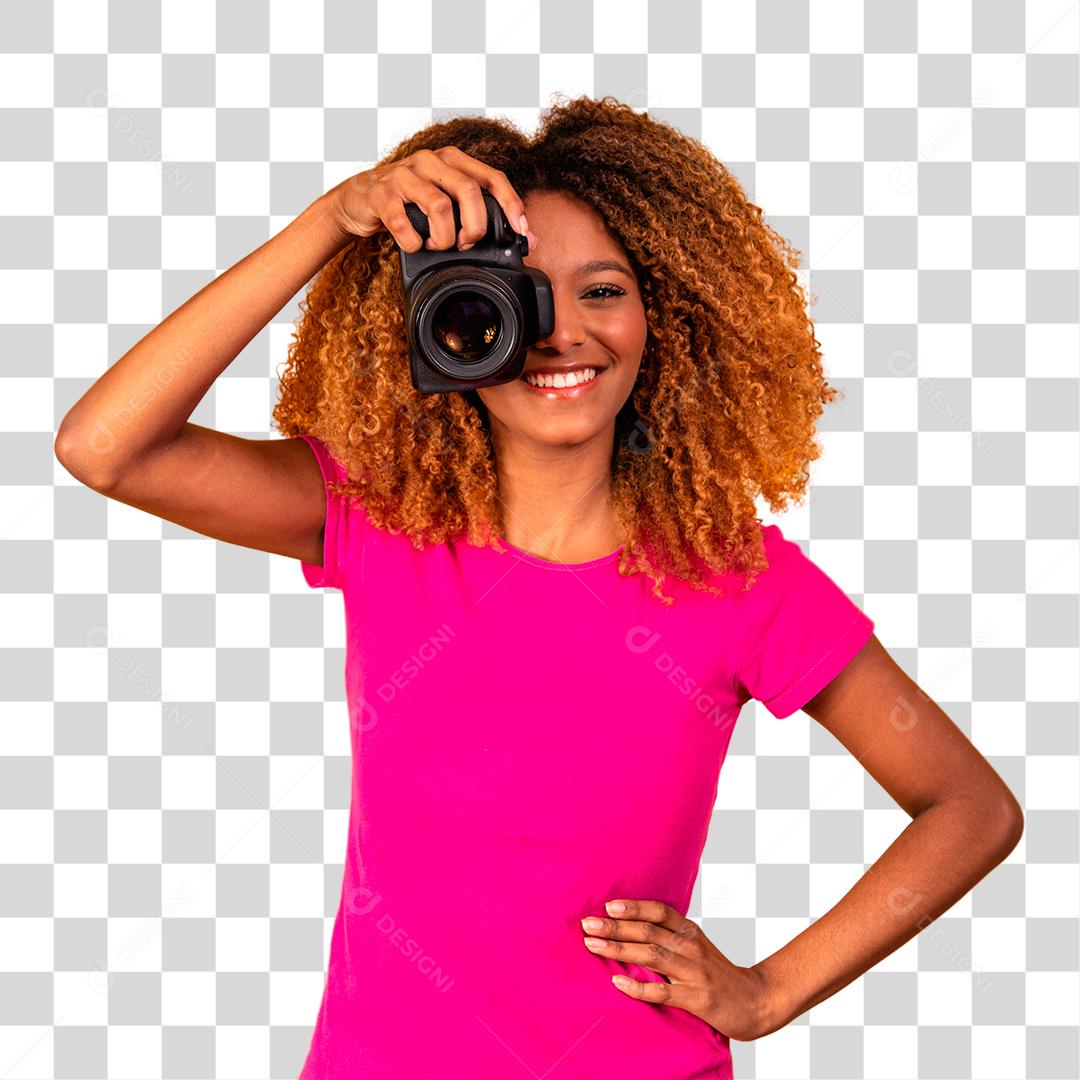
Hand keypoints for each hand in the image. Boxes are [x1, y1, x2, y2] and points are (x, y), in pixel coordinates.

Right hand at [322, 145, 536, 253]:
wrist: (359, 200)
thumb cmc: (410, 203)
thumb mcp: (447, 202)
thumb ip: (481, 213)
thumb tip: (528, 236)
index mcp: (452, 160)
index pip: (492, 176)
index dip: (511, 204)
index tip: (521, 231)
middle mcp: (430, 161)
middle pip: (469, 191)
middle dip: (475, 227)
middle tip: (467, 244)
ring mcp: (404, 174)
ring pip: (440, 207)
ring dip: (444, 238)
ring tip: (438, 246)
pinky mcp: (381, 193)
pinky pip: (403, 222)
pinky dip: (413, 242)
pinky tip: (414, 245)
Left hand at [580, 898, 778, 1041]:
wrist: (755, 1001)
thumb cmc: (717, 973)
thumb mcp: (696, 948)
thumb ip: (670, 937)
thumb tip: (630, 927)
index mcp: (690, 932)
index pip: (660, 911)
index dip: (634, 906)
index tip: (608, 905)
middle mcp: (691, 947)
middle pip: (648, 931)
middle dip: (615, 927)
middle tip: (587, 924)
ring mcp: (694, 972)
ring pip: (651, 955)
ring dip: (619, 949)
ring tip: (593, 946)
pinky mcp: (697, 998)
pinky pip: (662, 990)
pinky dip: (638, 986)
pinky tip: (617, 982)